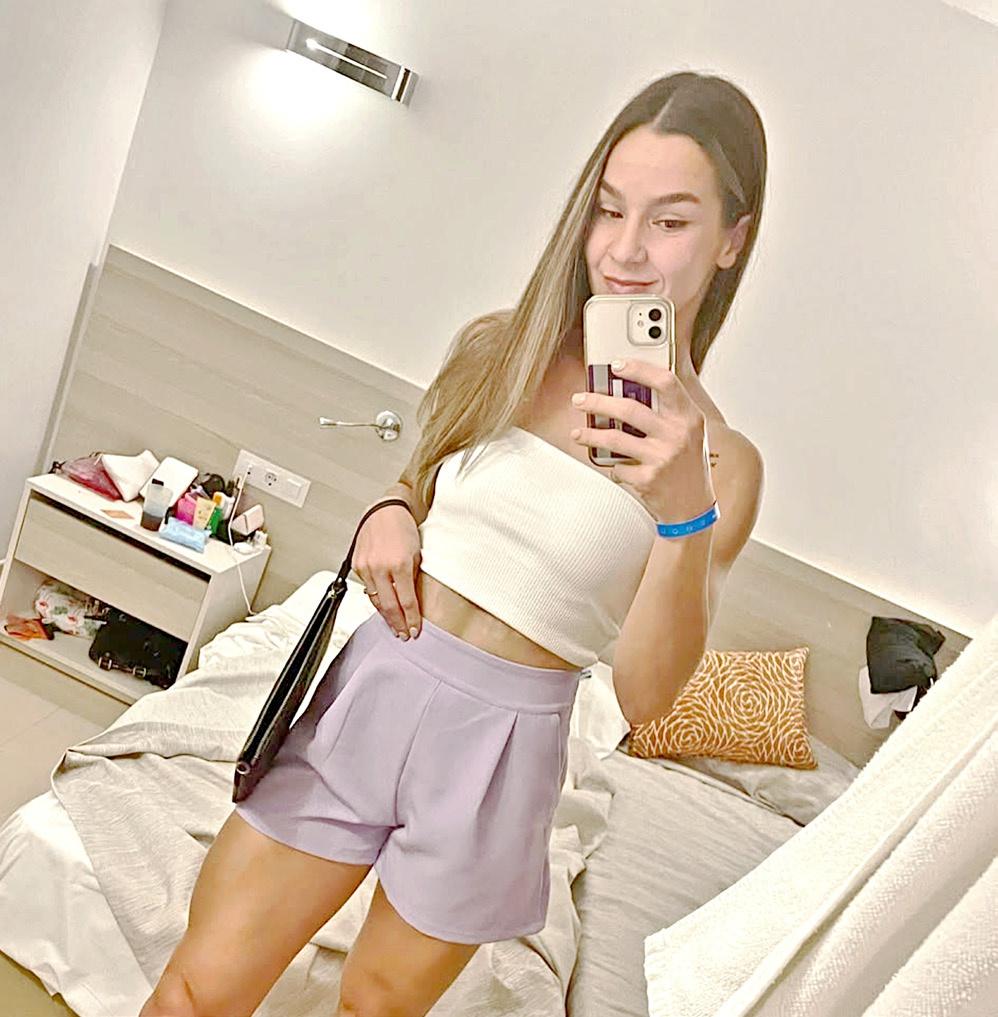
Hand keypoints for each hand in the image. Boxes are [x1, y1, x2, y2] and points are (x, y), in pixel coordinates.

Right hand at [352, 505, 422, 638]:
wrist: (384, 511)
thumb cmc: (403, 528)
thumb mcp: (418, 553)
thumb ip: (414, 578)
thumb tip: (413, 600)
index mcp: (399, 564)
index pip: (406, 601)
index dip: (411, 620)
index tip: (415, 630)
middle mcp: (380, 567)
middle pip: (389, 606)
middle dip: (397, 624)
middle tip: (404, 635)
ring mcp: (366, 567)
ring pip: (375, 600)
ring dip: (385, 615)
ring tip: (394, 625)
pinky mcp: (357, 565)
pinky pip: (366, 589)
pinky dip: (375, 599)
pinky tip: (382, 606)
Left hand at [569, 359, 715, 524]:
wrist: (694, 508)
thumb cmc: (688, 466)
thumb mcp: (690, 433)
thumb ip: (669, 411)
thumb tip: (630, 387)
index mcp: (689, 417)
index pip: (665, 382)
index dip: (639, 369)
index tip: (616, 365)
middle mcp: (677, 435)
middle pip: (630, 408)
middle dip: (598, 401)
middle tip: (579, 400)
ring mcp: (662, 458)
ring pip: (615, 438)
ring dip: (590, 435)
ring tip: (578, 433)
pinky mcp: (648, 479)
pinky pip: (617, 467)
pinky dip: (612, 467)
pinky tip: (613, 467)